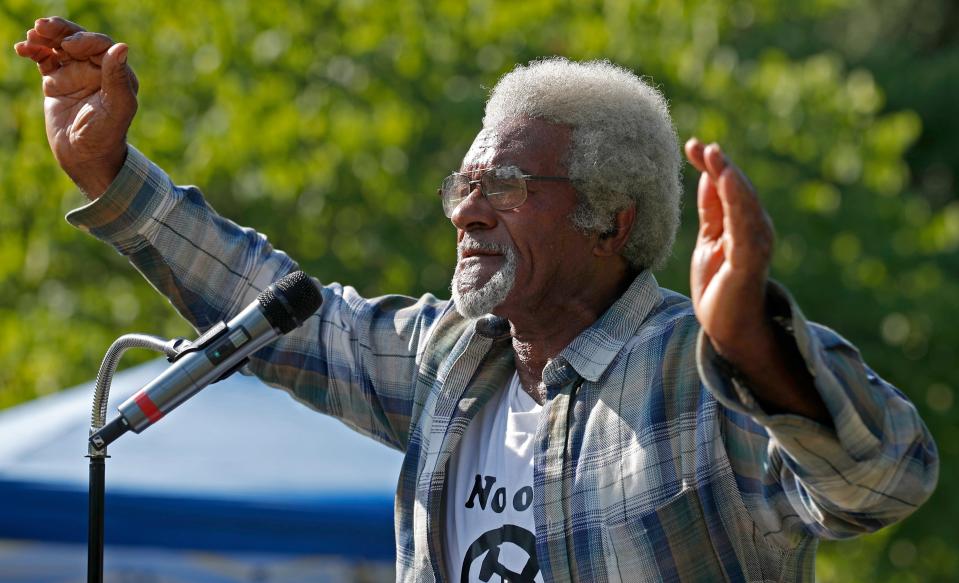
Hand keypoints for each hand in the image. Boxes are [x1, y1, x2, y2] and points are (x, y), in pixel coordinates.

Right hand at [14, 17, 138, 198]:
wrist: (84, 157)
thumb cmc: (106, 135)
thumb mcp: (116, 107)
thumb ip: (117, 78)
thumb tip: (122, 46)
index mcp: (117, 74)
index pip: (101, 46)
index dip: (84, 40)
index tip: (68, 46)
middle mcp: (97, 70)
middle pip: (78, 40)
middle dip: (61, 31)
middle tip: (42, 26)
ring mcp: (76, 74)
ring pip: (59, 46)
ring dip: (45, 37)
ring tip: (32, 35)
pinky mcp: (57, 81)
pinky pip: (44, 59)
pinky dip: (34, 51)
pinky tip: (23, 49)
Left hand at [684, 138, 776, 361]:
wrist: (728, 326)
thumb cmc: (719, 284)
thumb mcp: (709, 239)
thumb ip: (711, 210)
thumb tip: (706, 176)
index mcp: (744, 223)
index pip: (728, 187)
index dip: (712, 165)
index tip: (691, 145)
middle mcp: (756, 229)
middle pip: (739, 190)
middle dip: (720, 166)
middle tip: (702, 145)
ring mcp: (755, 244)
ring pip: (744, 203)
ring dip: (730, 178)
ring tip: (716, 156)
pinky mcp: (749, 260)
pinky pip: (744, 226)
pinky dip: (738, 202)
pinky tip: (728, 183)